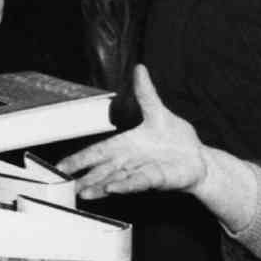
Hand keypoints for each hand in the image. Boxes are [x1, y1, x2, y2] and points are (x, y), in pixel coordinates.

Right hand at [58, 66, 208, 198]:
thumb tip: (140, 69)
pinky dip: (124, 186)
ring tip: (83, 192)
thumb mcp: (158, 113)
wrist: (199, 158)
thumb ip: (146, 94)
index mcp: (125, 145)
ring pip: (115, 180)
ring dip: (98, 186)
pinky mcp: (157, 180)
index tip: (60, 166)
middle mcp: (129, 162)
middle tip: (65, 186)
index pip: (97, 153)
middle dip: (83, 178)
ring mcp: (141, 172)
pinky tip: (111, 189)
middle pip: (101, 171)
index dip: (78, 159)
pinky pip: (138, 183)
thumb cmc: (177, 139)